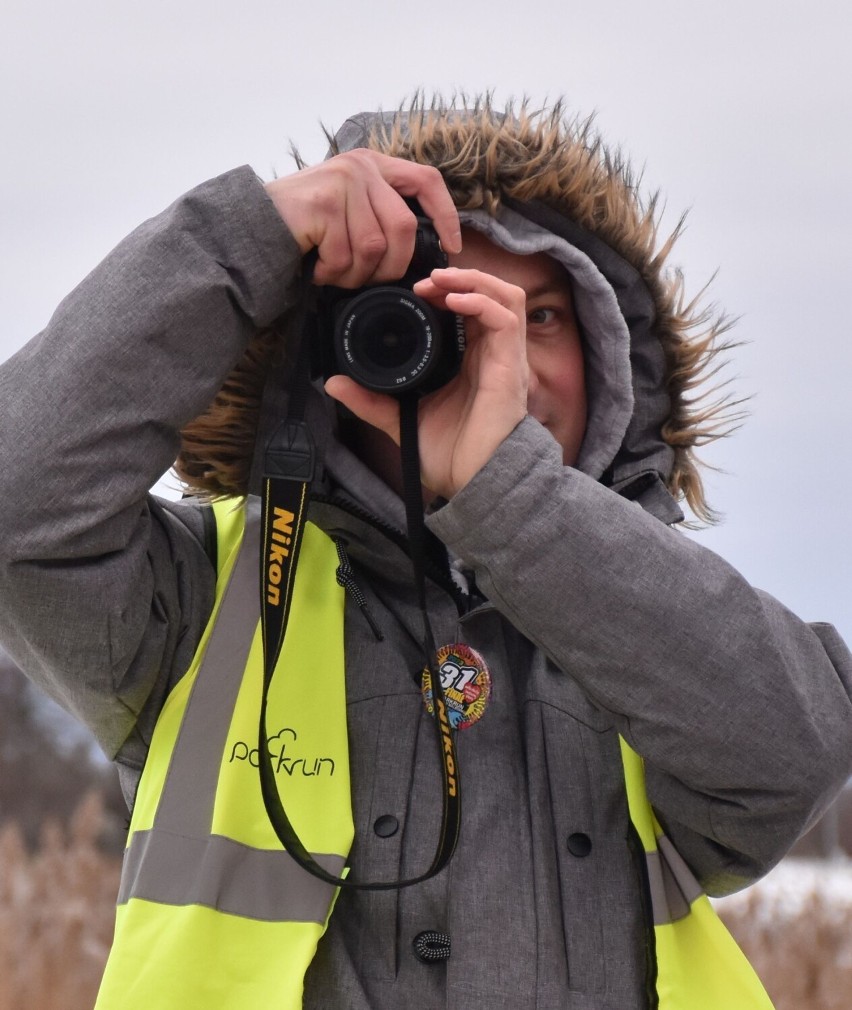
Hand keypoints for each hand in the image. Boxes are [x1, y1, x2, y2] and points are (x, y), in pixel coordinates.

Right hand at [265, 150, 461, 286]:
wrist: (251, 227)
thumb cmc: (304, 227)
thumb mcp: (349, 208)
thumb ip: (381, 212)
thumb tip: (424, 246)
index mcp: (373, 165)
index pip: (426, 181)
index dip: (445, 216)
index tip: (452, 247)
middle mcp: (360, 167)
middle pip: (403, 228)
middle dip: (391, 267)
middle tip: (366, 279)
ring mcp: (342, 183)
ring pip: (374, 248)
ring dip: (355, 274)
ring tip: (333, 272)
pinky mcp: (324, 205)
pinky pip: (345, 256)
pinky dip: (332, 274)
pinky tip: (317, 269)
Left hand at [324, 267, 529, 498]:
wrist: (474, 484)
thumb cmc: (451, 457)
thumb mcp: (401, 420)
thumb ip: (371, 400)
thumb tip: (334, 382)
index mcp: (472, 361)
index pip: (471, 309)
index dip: (449, 290)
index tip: (416, 291)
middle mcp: (492, 355)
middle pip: (491, 293)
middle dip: (458, 277)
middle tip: (425, 280)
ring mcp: (505, 358)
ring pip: (505, 296)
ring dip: (473, 280)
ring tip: (440, 281)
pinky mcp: (510, 366)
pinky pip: (506, 319)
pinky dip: (481, 301)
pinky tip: (454, 300)